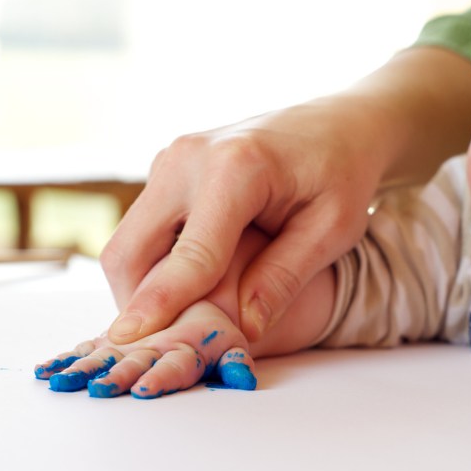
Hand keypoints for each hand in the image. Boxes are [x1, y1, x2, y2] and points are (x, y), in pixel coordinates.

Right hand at [100, 97, 382, 343]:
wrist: (334, 123)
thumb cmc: (341, 173)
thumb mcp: (333, 229)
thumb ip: (284, 278)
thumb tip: (243, 330)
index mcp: (236, 167)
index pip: (189, 254)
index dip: (161, 303)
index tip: (130, 343)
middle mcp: (188, 158)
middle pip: (130, 248)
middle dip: (137, 305)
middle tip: (165, 346)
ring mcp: (171, 161)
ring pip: (128, 243)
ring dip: (143, 289)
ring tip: (181, 323)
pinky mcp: (167, 171)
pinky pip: (142, 231)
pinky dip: (154, 268)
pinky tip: (188, 290)